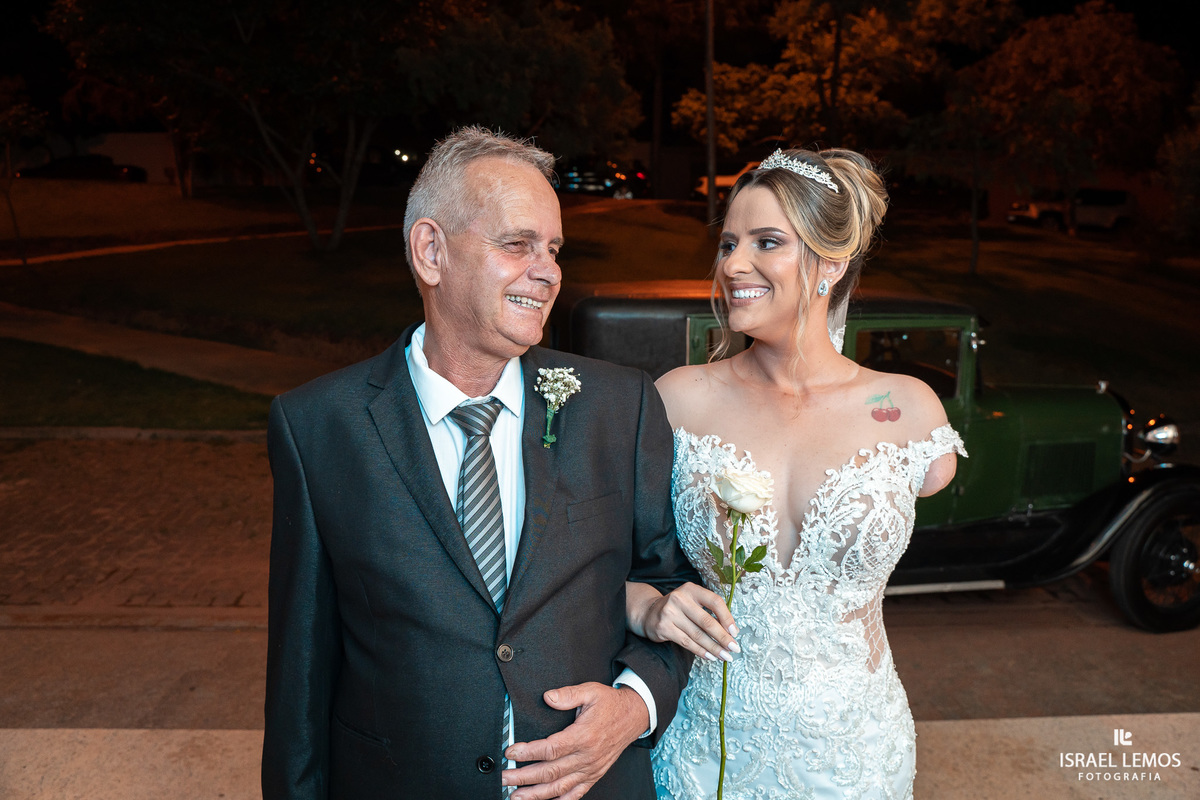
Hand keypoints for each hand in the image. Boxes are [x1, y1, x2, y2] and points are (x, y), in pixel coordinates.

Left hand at [502, 682, 648, 799]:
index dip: (527, 752)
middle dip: (523, 777)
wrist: (634, 716)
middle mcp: (587, 757)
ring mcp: (591, 769)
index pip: (550, 749)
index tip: (511, 752)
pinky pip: (576, 793)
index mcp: (583, 736)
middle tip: (504, 777)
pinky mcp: (594, 775)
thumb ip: (568, 694)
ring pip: (560, 787)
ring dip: (536, 794)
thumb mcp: (590, 691)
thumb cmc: (611, 704)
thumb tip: (548, 697)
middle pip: (550, 772)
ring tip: (516, 796)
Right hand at [642, 582, 738, 662]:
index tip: (735, 632)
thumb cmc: (678, 608)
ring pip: (698, 635)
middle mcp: (680, 599)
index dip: (727, 618)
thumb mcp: (692, 602)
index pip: (715, 602)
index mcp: (691, 589)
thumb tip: (731, 632)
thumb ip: (710, 612)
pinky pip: (687, 643)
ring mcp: (670, 613)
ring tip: (725, 656)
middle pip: (707, 621)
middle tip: (734, 649)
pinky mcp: (664, 628)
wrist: (649, 613)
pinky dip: (701, 651)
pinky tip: (710, 656)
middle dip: (723, 638)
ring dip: (714, 648)